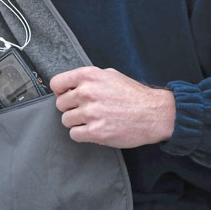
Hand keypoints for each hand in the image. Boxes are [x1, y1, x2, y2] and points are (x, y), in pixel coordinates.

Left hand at [50, 66, 174, 147]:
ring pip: (66, 120)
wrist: (154, 113)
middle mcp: (87, 92)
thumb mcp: (110, 75)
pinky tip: (93, 129)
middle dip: (70, 108)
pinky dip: (82, 134)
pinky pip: (74, 134)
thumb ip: (89, 79)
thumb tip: (71, 85)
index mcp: (89, 76)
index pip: (56, 83)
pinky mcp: (96, 131)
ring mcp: (91, 112)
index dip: (60, 91)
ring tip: (91, 120)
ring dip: (76, 122)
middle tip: (84, 110)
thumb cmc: (133, 94)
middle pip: (60, 104)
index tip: (66, 96)